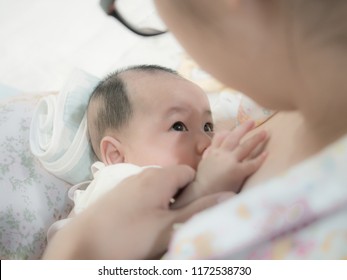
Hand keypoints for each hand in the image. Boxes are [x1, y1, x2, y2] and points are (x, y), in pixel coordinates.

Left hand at [42, 165, 232, 258]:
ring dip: (164, 204)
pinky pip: (142, 194)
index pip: (189, 172)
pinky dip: (148, 205)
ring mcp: (128, 182)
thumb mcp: (168, 227)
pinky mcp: (117, 193)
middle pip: (173, 179)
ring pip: (157, 188)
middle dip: (180, 198)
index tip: (194, 209)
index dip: (197, 189)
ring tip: (158, 226)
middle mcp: (143, 173)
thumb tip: (228, 196)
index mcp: (159, 177)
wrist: (81, 245)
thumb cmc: (129, 235)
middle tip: (176, 221)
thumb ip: (199, 211)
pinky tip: (139, 225)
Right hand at [171, 121, 266, 208]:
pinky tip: (267, 154)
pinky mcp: (237, 171)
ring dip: (255, 138)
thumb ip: (208, 155)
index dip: (229, 131)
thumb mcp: (203, 164)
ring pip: (245, 146)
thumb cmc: (201, 183)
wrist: (200, 193)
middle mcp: (221, 154)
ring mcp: (229, 162)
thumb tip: (211, 150)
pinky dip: (260, 158)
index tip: (235, 128)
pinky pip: (251, 163)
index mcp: (213, 152)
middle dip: (243, 128)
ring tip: (265, 132)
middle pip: (234, 137)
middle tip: (252, 121)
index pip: (220, 137)